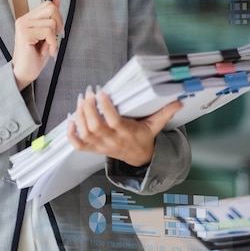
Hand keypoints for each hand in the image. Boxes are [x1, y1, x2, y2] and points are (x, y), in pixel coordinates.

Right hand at [12, 0, 63, 89]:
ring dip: (54, 39)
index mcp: (28, 18)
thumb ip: (51, 16)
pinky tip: (46, 52)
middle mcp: (23, 20)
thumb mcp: (47, 34)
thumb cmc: (35, 56)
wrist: (24, 73)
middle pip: (51, 9)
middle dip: (58, 24)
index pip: (48, 4)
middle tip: (53, 39)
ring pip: (51, 22)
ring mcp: (23, 26)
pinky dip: (52, 44)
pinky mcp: (25, 34)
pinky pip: (48, 32)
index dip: (58, 16)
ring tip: (46, 48)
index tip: (56, 31)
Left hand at [67, 88, 182, 165]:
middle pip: (95, 126)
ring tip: (81, 100)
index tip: (102, 92)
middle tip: (88, 92)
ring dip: (80, 116)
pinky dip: (71, 134)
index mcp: (126, 133)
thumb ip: (165, 113)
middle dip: (89, 109)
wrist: (138, 158)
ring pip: (85, 133)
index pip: (113, 121)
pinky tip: (70, 120)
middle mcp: (111, 140)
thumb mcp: (155, 126)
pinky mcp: (93, 149)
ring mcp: (101, 146)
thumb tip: (179, 101)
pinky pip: (78, 145)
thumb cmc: (144, 138)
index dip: (105, 107)